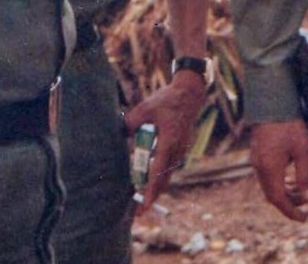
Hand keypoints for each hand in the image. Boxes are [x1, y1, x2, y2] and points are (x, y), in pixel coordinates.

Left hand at [123, 72, 208, 213]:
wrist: (189, 94)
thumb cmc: (167, 100)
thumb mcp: (145, 108)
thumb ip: (130, 122)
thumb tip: (118, 133)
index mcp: (169, 141)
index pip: (158, 171)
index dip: (150, 189)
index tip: (144, 204)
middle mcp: (176, 149)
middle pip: (163, 180)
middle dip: (151, 197)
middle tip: (138, 213)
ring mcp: (180, 150)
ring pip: (166, 175)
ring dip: (154, 189)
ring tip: (141, 203)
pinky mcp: (179, 148)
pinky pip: (168, 167)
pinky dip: (159, 178)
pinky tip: (150, 184)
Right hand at [249, 119, 307, 222]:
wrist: (272, 100)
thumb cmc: (289, 123)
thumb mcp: (302, 148)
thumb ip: (304, 174)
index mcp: (269, 168)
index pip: (279, 200)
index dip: (291, 212)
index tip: (304, 219)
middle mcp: (259, 166)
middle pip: (272, 195)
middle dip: (289, 203)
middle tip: (305, 206)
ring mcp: (256, 159)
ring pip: (268, 185)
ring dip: (284, 192)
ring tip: (300, 191)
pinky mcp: (257, 152)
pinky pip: (266, 175)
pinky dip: (278, 181)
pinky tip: (289, 176)